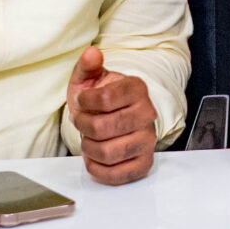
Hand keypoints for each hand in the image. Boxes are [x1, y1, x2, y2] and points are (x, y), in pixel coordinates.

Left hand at [66, 46, 159, 183]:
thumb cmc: (100, 98)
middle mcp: (147, 114)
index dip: (85, 102)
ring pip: (107, 152)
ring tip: (89, 139)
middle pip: (102, 128)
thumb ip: (88, 66)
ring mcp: (148, 140)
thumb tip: (91, 54)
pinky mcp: (144, 163)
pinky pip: (116, 174)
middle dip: (83, 126)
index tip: (82, 101)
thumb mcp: (90, 79)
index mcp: (137, 89)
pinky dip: (97, 168)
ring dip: (88, 148)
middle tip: (82, 122)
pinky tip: (95, 157)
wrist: (114, 119)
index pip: (105, 98)